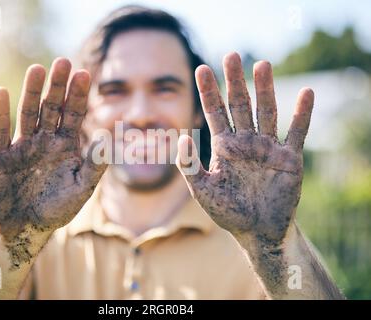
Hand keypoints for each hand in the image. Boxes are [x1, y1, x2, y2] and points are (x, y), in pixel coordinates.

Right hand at [0, 58, 105, 251]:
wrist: (26, 227)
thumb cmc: (58, 209)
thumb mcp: (81, 189)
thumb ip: (95, 165)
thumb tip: (108, 139)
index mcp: (66, 146)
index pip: (74, 115)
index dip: (79, 95)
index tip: (85, 73)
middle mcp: (45, 140)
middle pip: (52, 108)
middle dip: (57, 86)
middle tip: (63, 61)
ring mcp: (23, 146)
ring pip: (28, 113)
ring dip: (32, 92)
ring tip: (37, 69)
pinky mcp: (1, 155)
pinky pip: (0, 131)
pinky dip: (0, 113)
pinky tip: (1, 92)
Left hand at [177, 52, 313, 246]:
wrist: (257, 231)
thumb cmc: (228, 212)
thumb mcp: (203, 189)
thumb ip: (188, 165)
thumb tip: (179, 136)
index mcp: (224, 146)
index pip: (213, 112)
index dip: (207, 91)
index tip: (200, 68)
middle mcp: (245, 141)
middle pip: (239, 104)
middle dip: (235, 81)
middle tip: (231, 55)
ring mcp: (268, 147)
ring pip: (266, 112)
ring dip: (265, 89)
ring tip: (261, 64)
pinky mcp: (289, 158)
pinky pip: (296, 133)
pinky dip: (302, 115)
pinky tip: (306, 93)